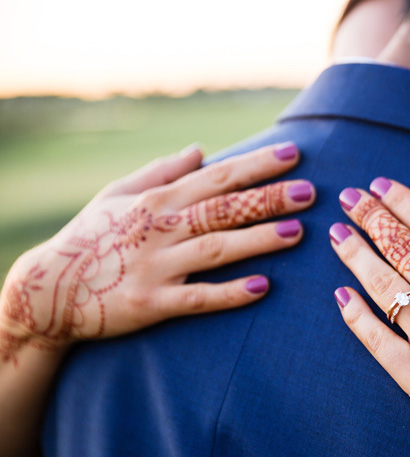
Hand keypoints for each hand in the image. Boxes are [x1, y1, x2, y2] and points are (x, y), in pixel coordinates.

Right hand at [0, 142, 313, 363]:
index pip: (218, 177)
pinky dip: (230, 293)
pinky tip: (262, 288)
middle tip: (311, 192)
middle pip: (225, 209)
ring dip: (258, 240)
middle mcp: (161, 229)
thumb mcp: (118, 193)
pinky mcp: (153, 304)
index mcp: (158, 200)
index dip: (258, 164)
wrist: (49, 291)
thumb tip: (202, 149)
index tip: (294, 153)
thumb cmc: (90, 237)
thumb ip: (162, 170)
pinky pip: (198, 298)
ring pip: (217, 249)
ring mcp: (157, 267)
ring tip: (298, 233)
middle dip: (269, 199)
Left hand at [329, 178, 409, 456]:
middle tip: (350, 198)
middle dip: (372, 218)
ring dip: (357, 256)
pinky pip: (378, 343)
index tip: (379, 184)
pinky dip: (356, 318)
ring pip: (384, 287)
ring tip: (337, 234)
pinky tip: (340, 296)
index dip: (402, 201)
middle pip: (401, 249)